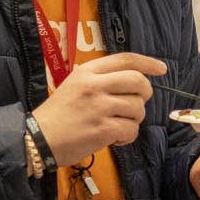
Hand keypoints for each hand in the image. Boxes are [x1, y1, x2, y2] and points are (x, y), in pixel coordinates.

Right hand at [33, 52, 165, 161]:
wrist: (37, 139)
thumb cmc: (58, 114)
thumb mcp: (75, 85)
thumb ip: (100, 80)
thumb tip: (133, 83)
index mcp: (87, 72)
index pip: (125, 59)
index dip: (147, 63)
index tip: (161, 69)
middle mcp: (94, 85)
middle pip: (139, 82)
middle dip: (144, 95)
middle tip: (135, 104)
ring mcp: (99, 107)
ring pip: (138, 108)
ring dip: (133, 119)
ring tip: (117, 125)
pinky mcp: (103, 129)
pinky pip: (131, 130)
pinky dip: (127, 137)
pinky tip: (112, 138)